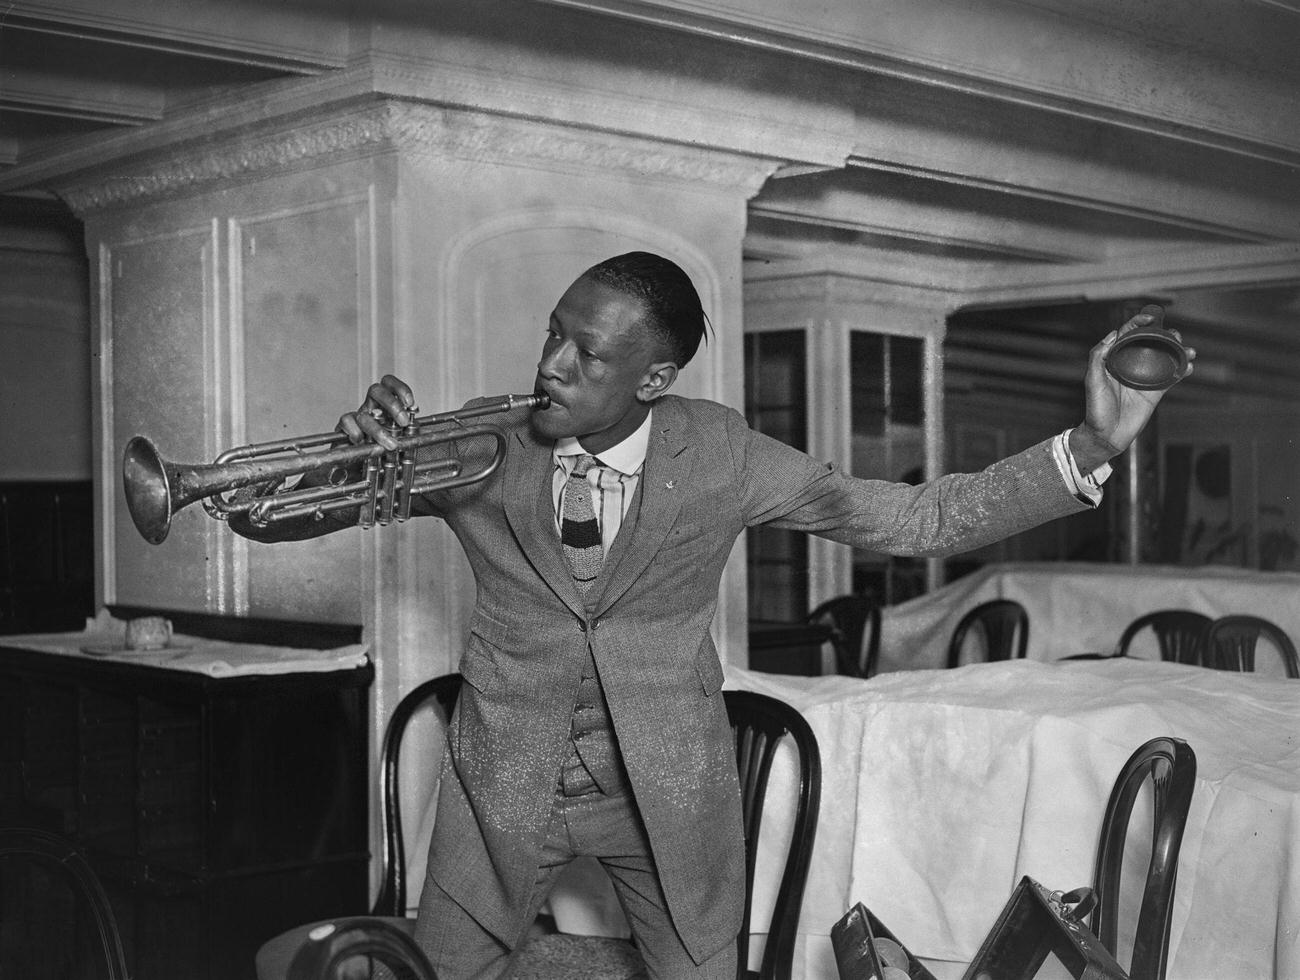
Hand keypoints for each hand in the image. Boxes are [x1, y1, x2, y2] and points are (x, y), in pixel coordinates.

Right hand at [337, 374, 417, 450]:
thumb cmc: (382, 449)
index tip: (410, 404)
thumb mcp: (400, 438)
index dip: (400, 389)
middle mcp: (370, 406)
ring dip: (378, 429)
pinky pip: (346, 421)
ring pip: (364, 413)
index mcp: (384, 404)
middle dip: (392, 404)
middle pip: (376, 390)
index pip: (389, 384)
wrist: (357, 467)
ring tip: (390, 444)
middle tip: (403, 422)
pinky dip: (355, 431)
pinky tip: (362, 441)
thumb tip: (425, 433)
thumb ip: (409, 432)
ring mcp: (357, 416)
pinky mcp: (343, 428)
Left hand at [1072, 305, 1195, 471]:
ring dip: (1179, 351)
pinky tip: (1190, 366)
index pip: (1128, 335)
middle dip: (1166, 334)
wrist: (1107, 435)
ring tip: (1188, 350)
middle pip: (1152, 342)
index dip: (1139, 322)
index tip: (1150, 317)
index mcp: (1116, 359)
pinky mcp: (1156, 392)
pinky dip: (1183, 370)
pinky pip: (1172, 377)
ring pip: (1165, 357)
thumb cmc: (1096, 409)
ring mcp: (1146, 378)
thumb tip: (1112, 334)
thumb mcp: (1093, 381)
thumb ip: (1098, 357)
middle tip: (1175, 335)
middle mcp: (1132, 365)